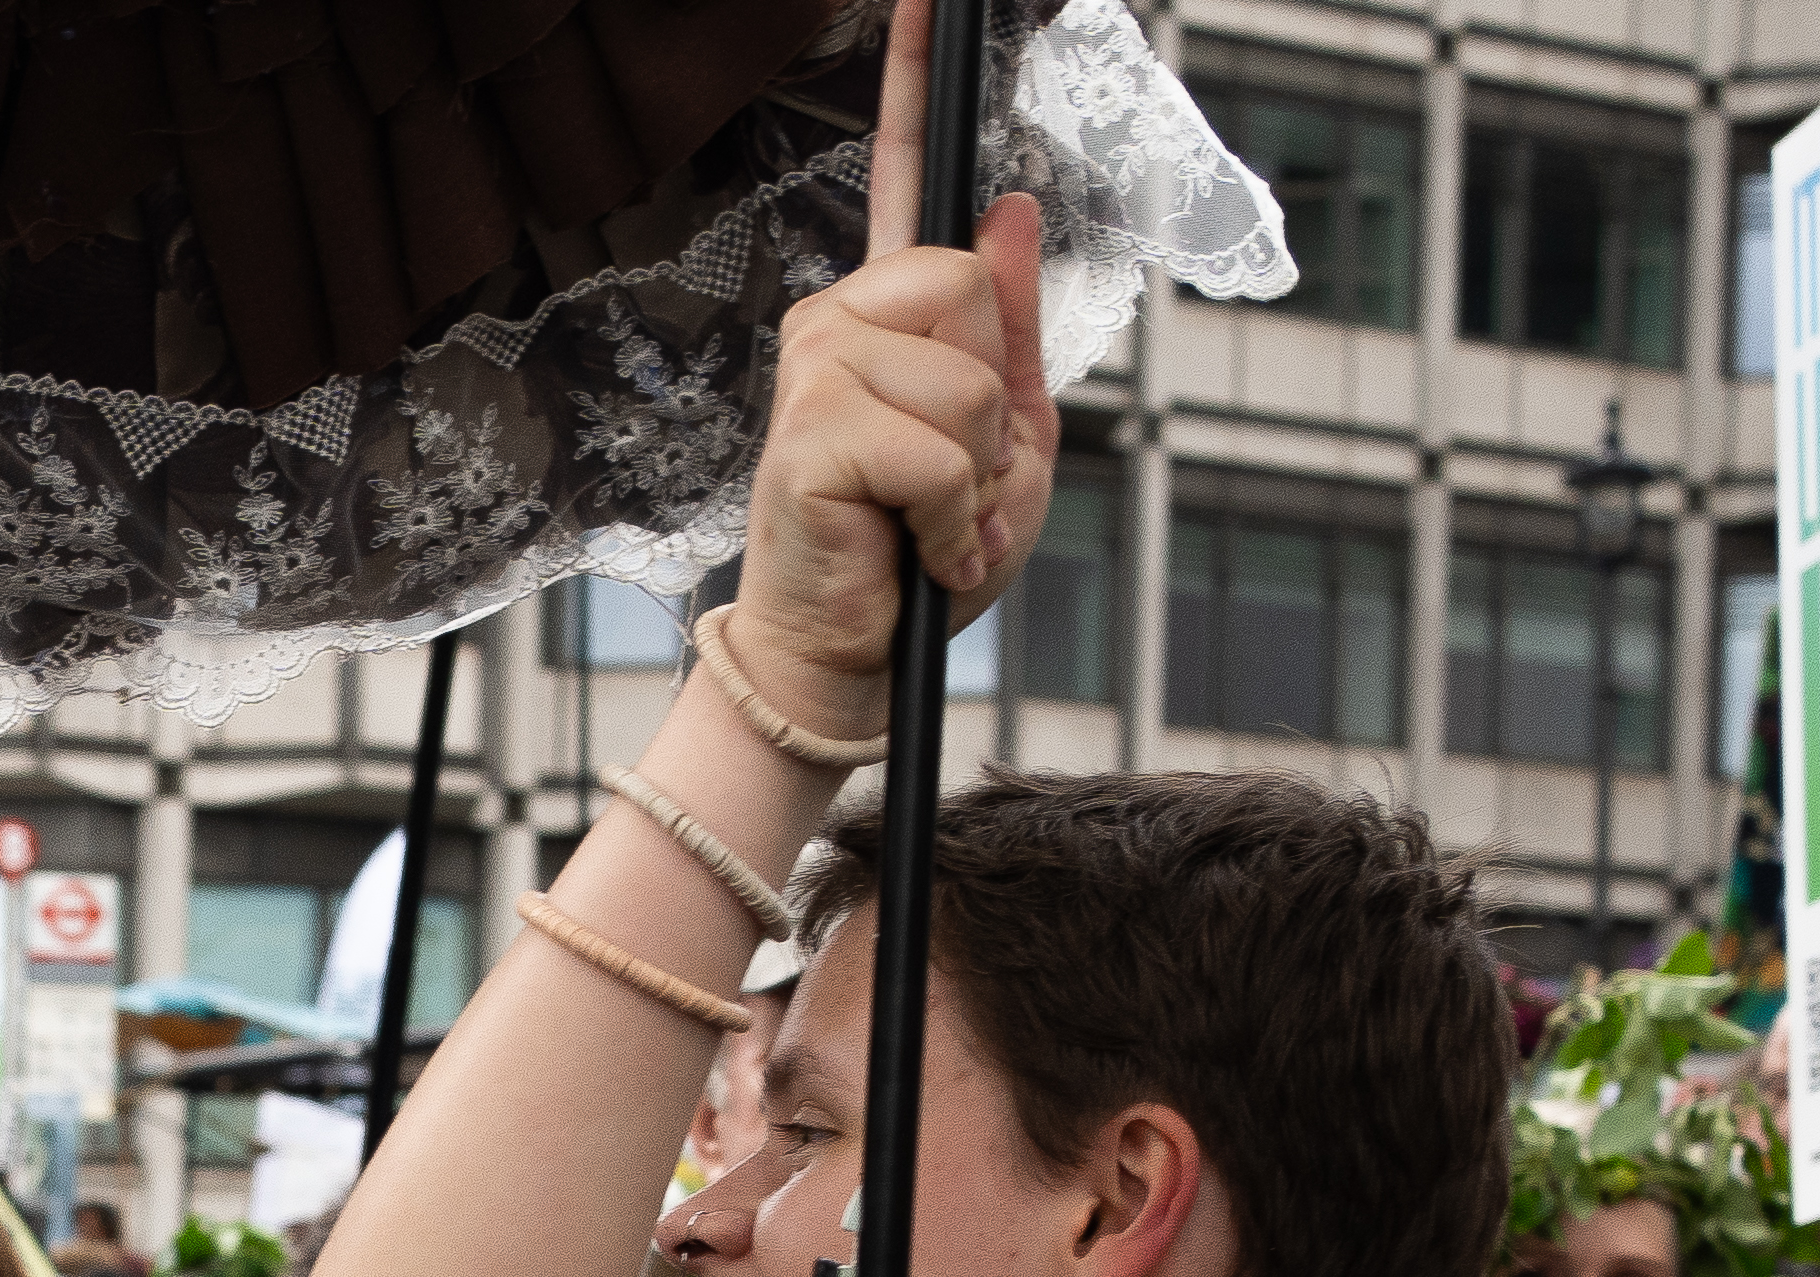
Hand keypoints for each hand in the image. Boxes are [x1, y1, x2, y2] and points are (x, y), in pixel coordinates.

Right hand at [722, 0, 1059, 725]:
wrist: (848, 657)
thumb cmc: (917, 555)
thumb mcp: (1005, 439)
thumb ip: (1008, 330)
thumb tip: (1005, 209)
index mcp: (887, 310)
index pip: (901, 172)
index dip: (910, 75)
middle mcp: (838, 317)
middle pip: (974, 292)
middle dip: (996, 404)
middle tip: (954, 480)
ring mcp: (816, 367)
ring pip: (970, 382)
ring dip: (980, 477)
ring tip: (934, 522)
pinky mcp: (811, 431)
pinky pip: (942, 453)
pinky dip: (955, 521)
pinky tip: (917, 548)